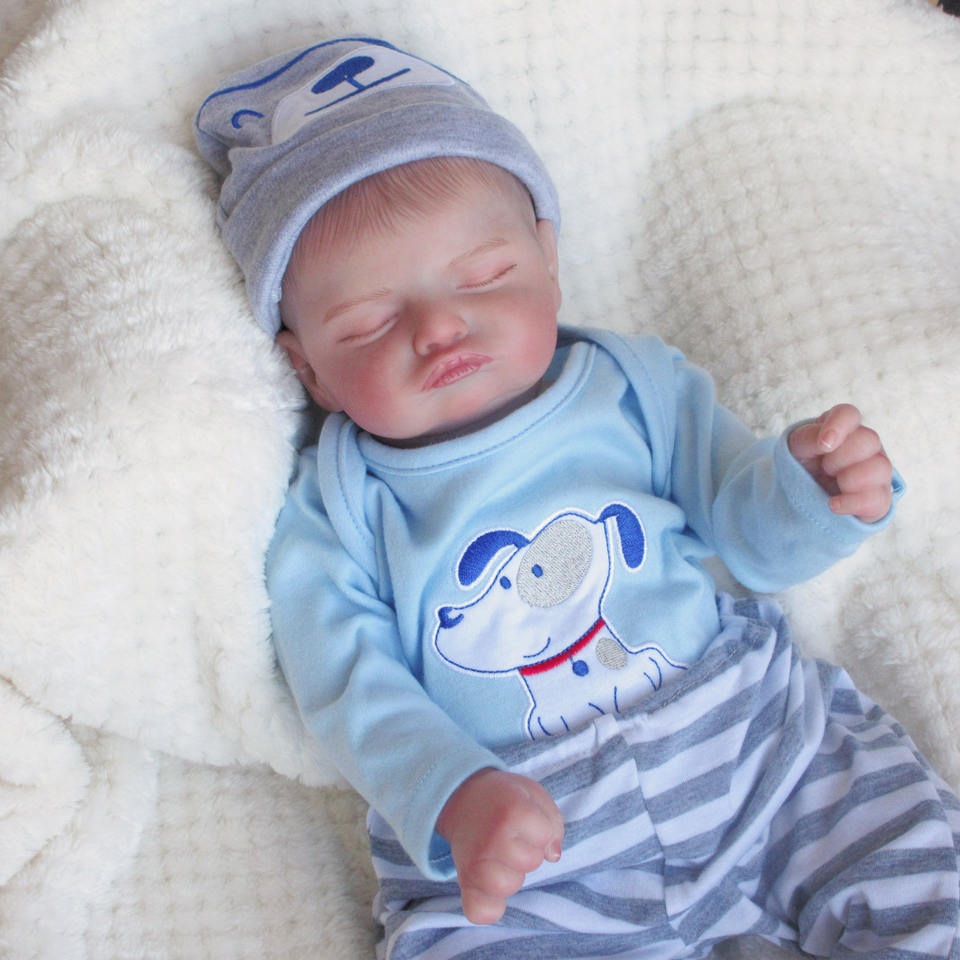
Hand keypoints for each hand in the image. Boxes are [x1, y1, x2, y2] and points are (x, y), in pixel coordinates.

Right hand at [436, 768, 563, 924]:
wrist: (462, 796)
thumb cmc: (505, 798)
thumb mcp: (534, 796)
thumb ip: (553, 824)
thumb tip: (552, 857)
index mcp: (513, 810)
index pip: (545, 835)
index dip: (540, 828)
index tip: (524, 817)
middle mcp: (492, 837)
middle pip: (531, 862)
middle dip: (527, 849)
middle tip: (509, 834)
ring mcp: (475, 860)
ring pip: (509, 886)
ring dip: (511, 873)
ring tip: (500, 855)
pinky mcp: (465, 879)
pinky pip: (480, 910)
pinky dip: (490, 907)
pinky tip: (490, 889)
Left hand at [788, 403, 892, 522]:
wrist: (807, 495)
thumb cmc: (805, 463)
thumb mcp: (797, 447)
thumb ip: (808, 437)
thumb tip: (826, 442)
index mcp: (845, 427)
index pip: (848, 414)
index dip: (838, 427)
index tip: (823, 446)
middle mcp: (868, 445)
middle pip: (868, 440)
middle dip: (839, 458)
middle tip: (825, 468)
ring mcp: (878, 470)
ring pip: (881, 468)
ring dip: (849, 479)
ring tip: (834, 483)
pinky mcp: (879, 497)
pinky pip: (879, 499)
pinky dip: (852, 503)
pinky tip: (833, 505)